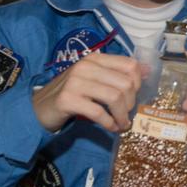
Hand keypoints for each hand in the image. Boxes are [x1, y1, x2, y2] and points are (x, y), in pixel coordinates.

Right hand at [31, 52, 146, 132]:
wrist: (37, 108)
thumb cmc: (71, 94)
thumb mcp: (94, 80)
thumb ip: (117, 75)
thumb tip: (148, 71)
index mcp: (95, 58)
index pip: (130, 65)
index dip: (138, 84)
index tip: (133, 97)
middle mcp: (86, 66)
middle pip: (125, 84)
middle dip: (131, 104)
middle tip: (126, 115)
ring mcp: (75, 82)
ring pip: (114, 98)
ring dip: (122, 116)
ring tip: (122, 124)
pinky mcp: (68, 100)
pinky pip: (99, 112)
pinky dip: (109, 123)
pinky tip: (110, 128)